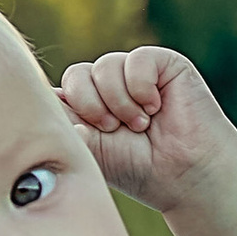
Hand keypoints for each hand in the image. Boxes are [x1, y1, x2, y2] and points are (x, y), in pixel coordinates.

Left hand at [59, 46, 236, 212]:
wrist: (186, 175)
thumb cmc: (140, 169)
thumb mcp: (92, 151)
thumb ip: (66, 125)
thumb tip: (50, 99)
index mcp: (87, 107)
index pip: (59, 91)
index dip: (65, 108)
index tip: (83, 133)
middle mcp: (108, 87)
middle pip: (76, 76)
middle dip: (91, 106)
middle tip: (113, 129)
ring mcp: (134, 74)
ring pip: (104, 67)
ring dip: (120, 102)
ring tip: (141, 125)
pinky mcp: (162, 64)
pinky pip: (136, 60)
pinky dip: (141, 87)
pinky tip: (156, 107)